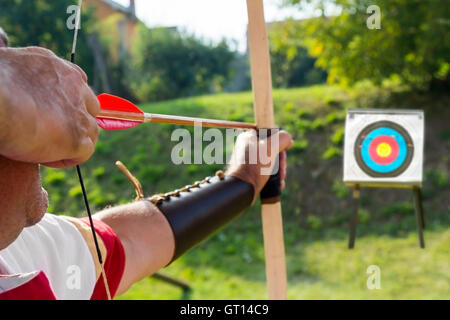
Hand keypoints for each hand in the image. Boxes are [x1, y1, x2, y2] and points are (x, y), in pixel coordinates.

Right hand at [0, 47, 98, 167]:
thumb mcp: (6, 69)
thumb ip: (22, 77)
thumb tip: (15, 87)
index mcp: (56, 67)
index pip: (77, 82)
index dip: (68, 101)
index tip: (51, 111)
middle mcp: (74, 86)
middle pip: (90, 107)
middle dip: (76, 121)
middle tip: (51, 132)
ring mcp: (79, 112)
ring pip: (90, 131)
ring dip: (71, 142)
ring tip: (42, 147)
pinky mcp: (77, 138)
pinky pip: (84, 152)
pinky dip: (67, 158)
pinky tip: (43, 158)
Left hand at [226, 130, 292, 202]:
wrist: (241, 190)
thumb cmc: (254, 167)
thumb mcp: (270, 148)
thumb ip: (282, 138)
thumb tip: (288, 140)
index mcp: (248, 137)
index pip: (270, 133)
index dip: (279, 143)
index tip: (283, 152)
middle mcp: (248, 147)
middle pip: (272, 148)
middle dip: (281, 159)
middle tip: (282, 167)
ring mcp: (249, 160)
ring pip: (271, 161)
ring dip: (280, 170)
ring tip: (281, 178)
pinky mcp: (251, 172)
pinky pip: (266, 171)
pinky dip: (274, 177)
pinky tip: (279, 184)